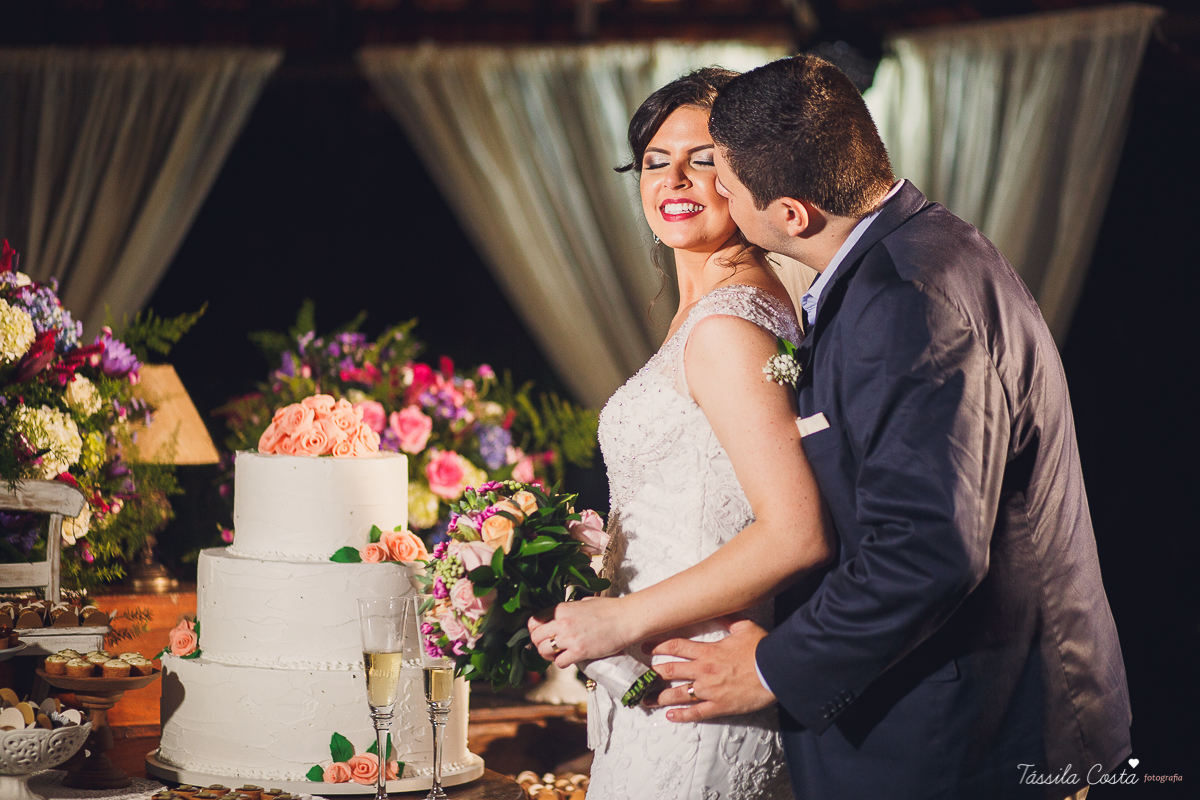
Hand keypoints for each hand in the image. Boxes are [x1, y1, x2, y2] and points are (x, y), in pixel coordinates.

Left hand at [527, 596, 635, 666]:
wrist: (626, 619)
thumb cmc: (609, 609)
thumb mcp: (585, 602)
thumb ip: (570, 609)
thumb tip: (564, 615)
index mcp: (562, 608)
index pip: (534, 621)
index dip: (534, 630)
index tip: (540, 635)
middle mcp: (562, 622)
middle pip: (536, 638)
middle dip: (539, 644)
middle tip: (548, 647)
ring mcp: (570, 638)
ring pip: (544, 651)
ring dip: (549, 656)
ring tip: (558, 654)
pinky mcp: (579, 651)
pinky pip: (559, 663)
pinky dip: (562, 663)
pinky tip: (569, 659)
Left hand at [648, 618, 775, 722]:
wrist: (776, 671)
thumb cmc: (761, 649)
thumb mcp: (744, 627)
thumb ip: (726, 618)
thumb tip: (716, 607)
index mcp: (707, 651)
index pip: (675, 646)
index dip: (657, 645)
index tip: (645, 646)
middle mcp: (704, 671)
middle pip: (670, 671)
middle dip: (653, 672)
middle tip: (639, 675)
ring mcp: (709, 690)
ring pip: (678, 694)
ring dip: (659, 697)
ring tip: (646, 699)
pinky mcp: (719, 706)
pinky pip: (696, 713)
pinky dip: (681, 715)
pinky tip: (669, 715)